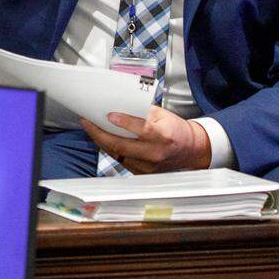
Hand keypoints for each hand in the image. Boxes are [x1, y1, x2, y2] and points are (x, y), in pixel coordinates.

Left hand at [81, 106, 211, 173]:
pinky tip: (103, 140)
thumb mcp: (164, 115)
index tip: (108, 115)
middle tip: (87, 123)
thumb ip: (142, 112)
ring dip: (101, 142)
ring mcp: (148, 166)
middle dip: (100, 134)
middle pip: (121, 145)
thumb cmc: (177, 130)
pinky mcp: (143, 172)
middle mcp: (155, 153)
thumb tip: (120, 105)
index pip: (141, 129)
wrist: (191, 150)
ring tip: (91, 129)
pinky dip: (111, 150)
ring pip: (118, 154)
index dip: (123, 122)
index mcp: (163, 136)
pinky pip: (121, 160)